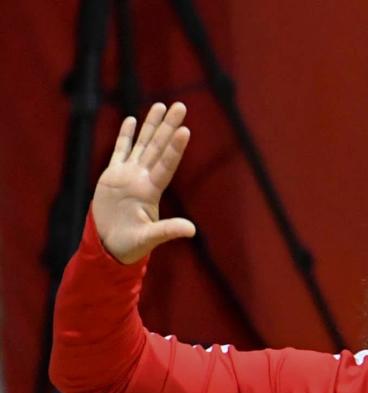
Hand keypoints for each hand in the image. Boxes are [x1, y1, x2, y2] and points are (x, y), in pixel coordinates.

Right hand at [91, 102, 195, 264]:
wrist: (109, 246)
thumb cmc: (130, 246)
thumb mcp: (149, 239)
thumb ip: (169, 230)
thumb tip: (192, 230)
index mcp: (151, 191)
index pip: (166, 165)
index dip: (175, 148)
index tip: (185, 130)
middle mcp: (142, 179)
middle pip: (158, 147)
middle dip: (168, 126)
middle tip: (180, 105)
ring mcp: (128, 175)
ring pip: (142, 144)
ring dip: (151, 125)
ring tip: (160, 105)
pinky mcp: (112, 176)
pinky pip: (120, 151)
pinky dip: (126, 136)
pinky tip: (132, 120)